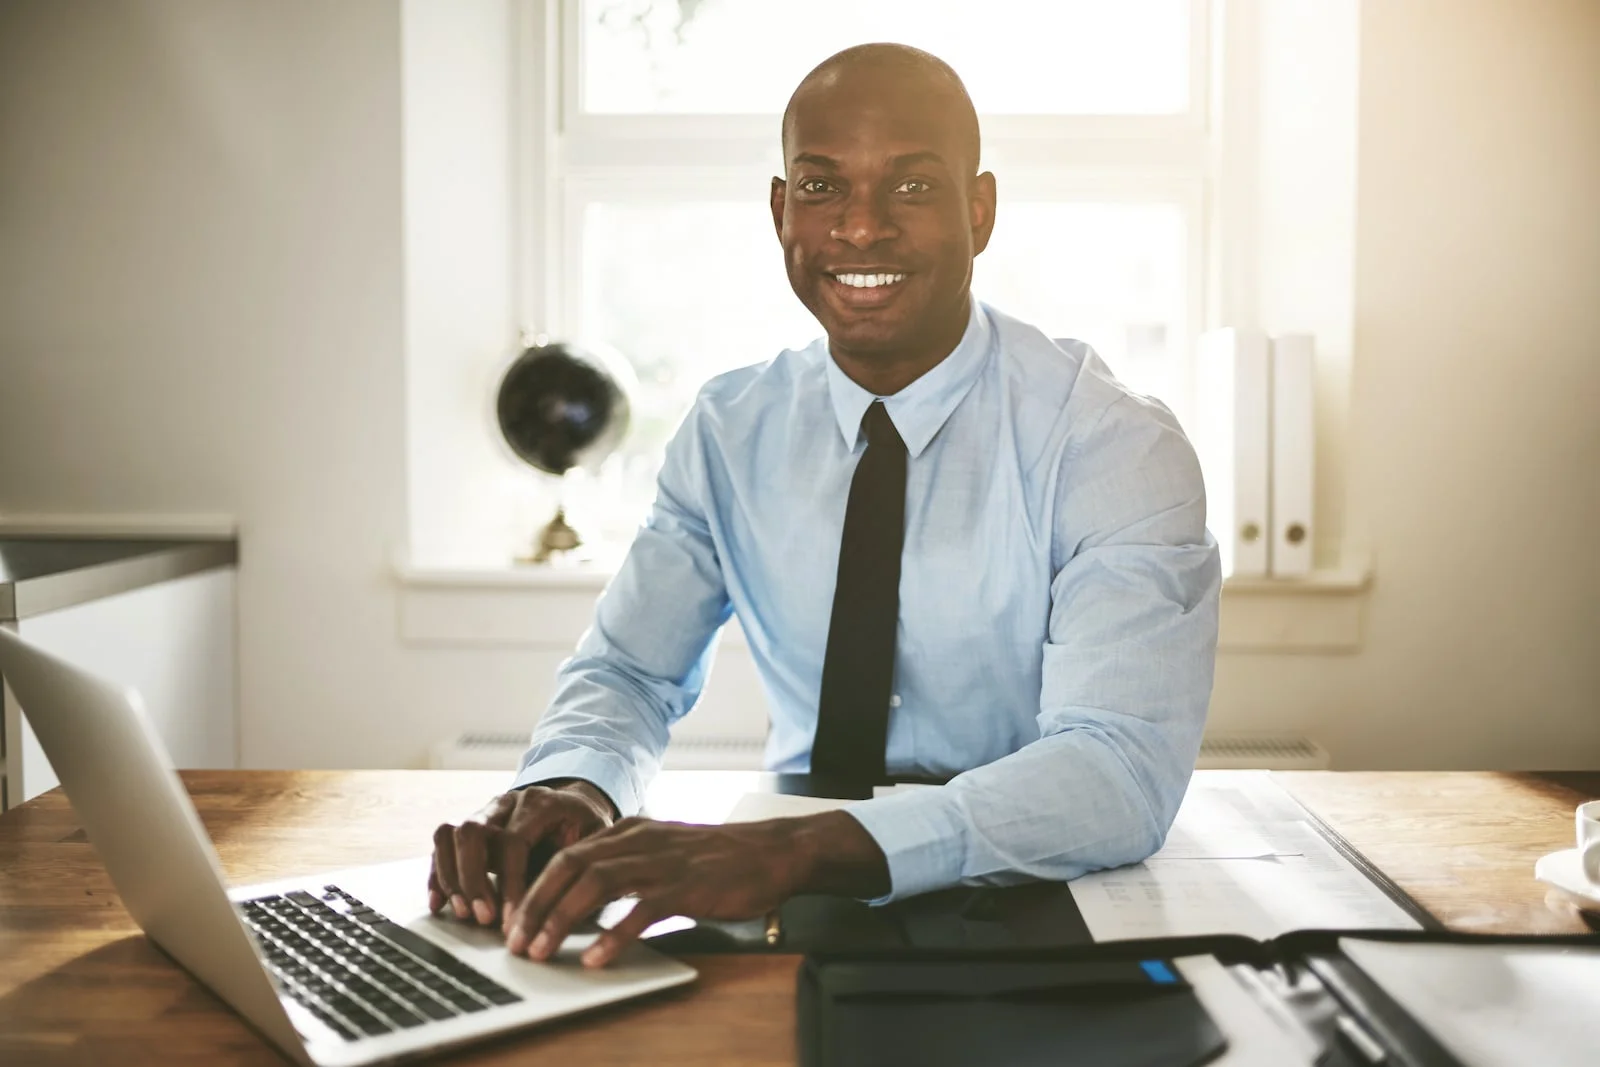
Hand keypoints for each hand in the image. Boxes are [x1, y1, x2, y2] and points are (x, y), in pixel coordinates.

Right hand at [428, 780, 616, 930]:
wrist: (576, 805)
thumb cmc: (586, 829)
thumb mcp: (596, 842)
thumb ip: (579, 868)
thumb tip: (565, 911)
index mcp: (541, 802)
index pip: (512, 841)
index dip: (509, 885)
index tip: (512, 921)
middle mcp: (508, 801)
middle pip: (472, 832)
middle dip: (473, 880)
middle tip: (484, 918)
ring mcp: (486, 810)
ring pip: (450, 833)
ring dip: (452, 877)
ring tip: (464, 913)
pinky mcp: (472, 825)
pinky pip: (442, 844)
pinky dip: (439, 875)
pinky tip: (440, 904)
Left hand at [504, 810, 889, 967]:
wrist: (773, 850)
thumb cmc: (719, 857)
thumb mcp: (664, 850)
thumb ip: (626, 867)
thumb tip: (583, 900)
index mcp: (630, 831)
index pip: (567, 856)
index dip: (535, 889)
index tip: (515, 921)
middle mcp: (639, 841)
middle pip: (570, 867)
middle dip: (535, 905)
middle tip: (516, 942)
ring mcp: (662, 862)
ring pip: (596, 884)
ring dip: (562, 919)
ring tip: (542, 950)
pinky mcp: (687, 886)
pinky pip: (641, 909)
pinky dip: (615, 934)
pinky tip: (598, 957)